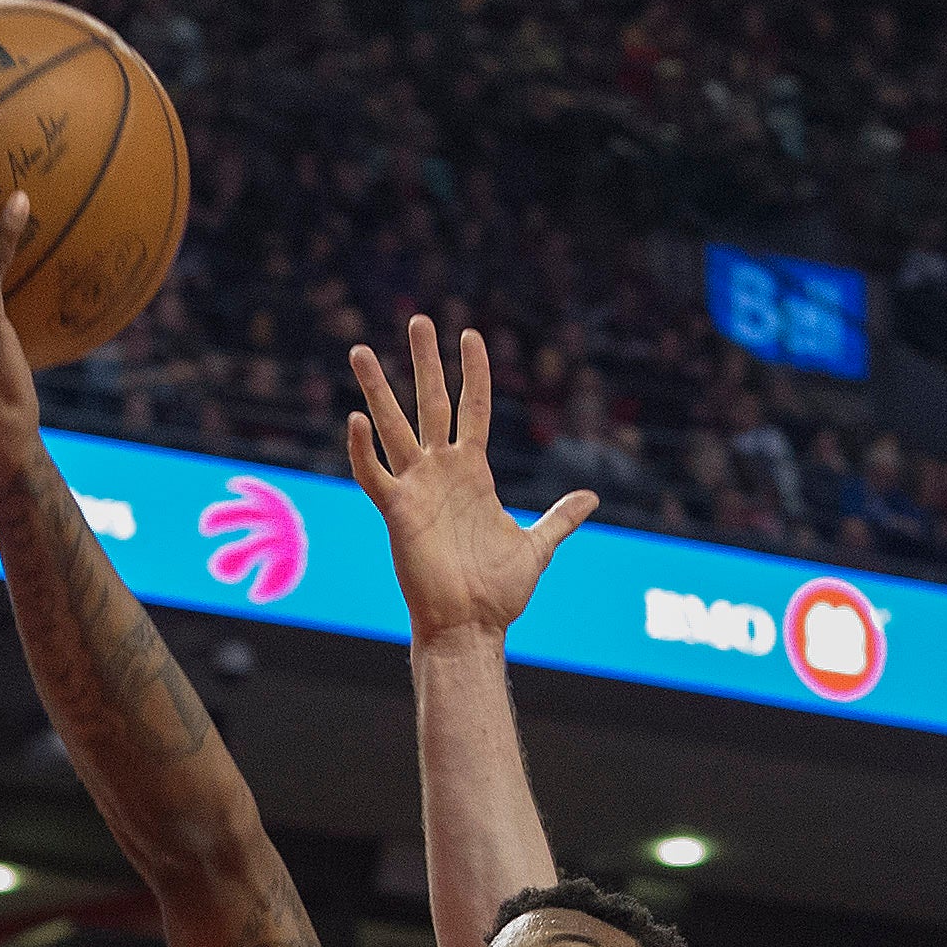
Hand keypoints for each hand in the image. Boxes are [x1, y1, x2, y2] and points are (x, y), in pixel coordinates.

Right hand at [347, 317, 596, 645]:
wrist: (473, 626)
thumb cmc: (499, 591)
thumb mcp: (538, 546)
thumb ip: (560, 517)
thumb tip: (592, 498)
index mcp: (473, 473)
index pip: (474, 408)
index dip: (474, 372)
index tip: (470, 335)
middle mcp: (442, 472)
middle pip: (431, 403)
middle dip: (426, 362)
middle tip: (419, 320)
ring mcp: (417, 489)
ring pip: (394, 428)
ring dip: (377, 390)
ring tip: (361, 351)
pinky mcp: (398, 513)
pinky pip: (374, 475)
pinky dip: (362, 450)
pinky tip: (354, 420)